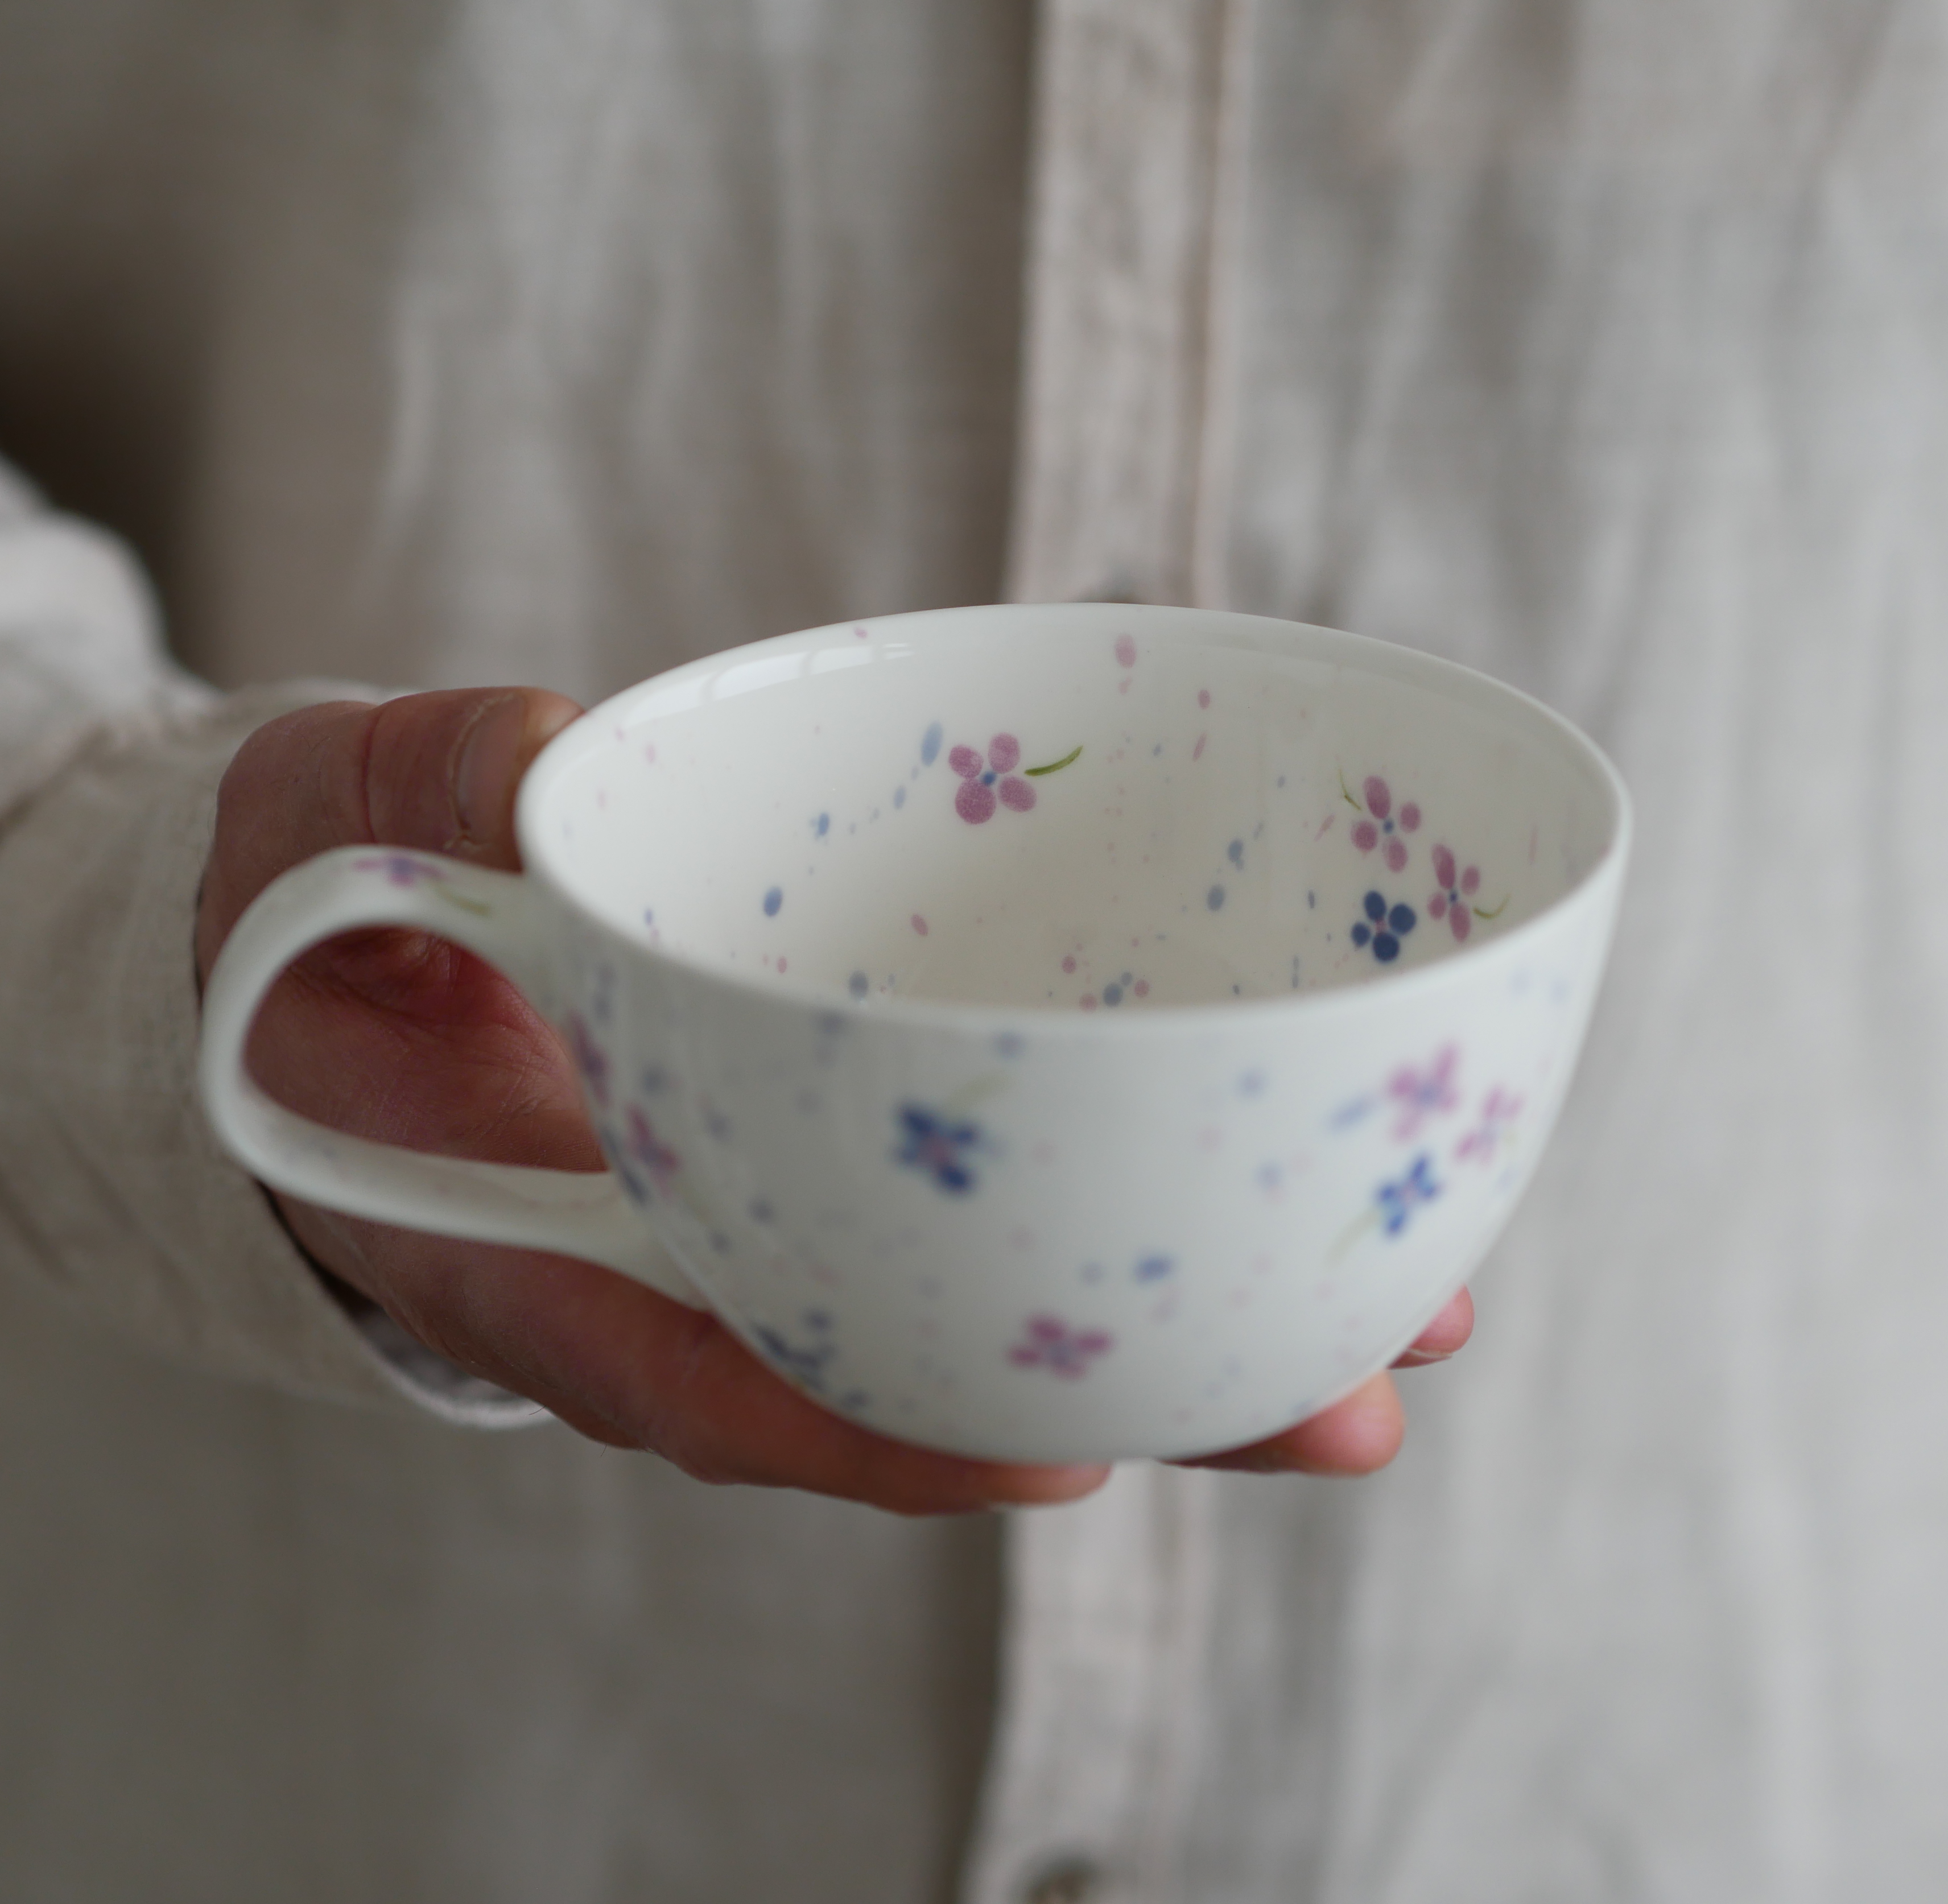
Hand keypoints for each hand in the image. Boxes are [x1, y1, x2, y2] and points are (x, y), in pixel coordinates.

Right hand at [196, 688, 1472, 1513]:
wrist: (365, 930)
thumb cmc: (345, 898)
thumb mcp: (348, 818)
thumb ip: (425, 798)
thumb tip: (531, 765)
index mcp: (544, 1233)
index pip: (711, 1368)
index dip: (873, 1431)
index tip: (1049, 1454)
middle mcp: (692, 1253)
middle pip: (915, 1368)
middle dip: (1131, 1401)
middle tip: (1347, 1412)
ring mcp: (783, 1197)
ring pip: (989, 1296)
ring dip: (1195, 1318)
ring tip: (1407, 1317)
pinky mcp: (848, 1126)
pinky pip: (993, 1188)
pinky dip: (1137, 1191)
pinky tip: (1292, 1177)